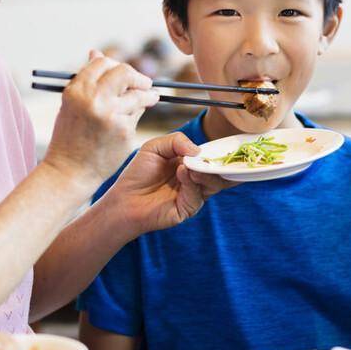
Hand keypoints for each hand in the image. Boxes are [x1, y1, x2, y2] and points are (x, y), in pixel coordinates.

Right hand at [42, 51, 159, 184]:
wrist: (69, 171)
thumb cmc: (70, 136)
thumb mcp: (72, 104)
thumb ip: (87, 80)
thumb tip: (97, 53)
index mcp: (77, 89)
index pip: (103, 63)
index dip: (117, 66)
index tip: (126, 74)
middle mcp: (93, 99)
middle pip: (125, 72)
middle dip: (137, 77)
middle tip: (145, 84)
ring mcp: (110, 114)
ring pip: (137, 94)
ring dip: (147, 95)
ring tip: (150, 99)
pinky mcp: (123, 130)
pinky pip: (137, 114)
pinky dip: (137, 115)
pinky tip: (131, 122)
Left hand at [101, 132, 234, 234]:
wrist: (124, 199)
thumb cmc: (138, 174)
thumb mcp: (154, 147)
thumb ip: (176, 141)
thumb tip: (198, 150)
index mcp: (190, 164)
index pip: (212, 157)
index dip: (219, 152)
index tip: (226, 145)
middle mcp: (196, 180)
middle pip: (219, 171)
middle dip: (221, 162)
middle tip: (216, 156)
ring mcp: (194, 194)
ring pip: (214, 183)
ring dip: (206, 172)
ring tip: (191, 165)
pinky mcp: (188, 208)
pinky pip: (198, 195)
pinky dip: (192, 182)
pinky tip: (182, 173)